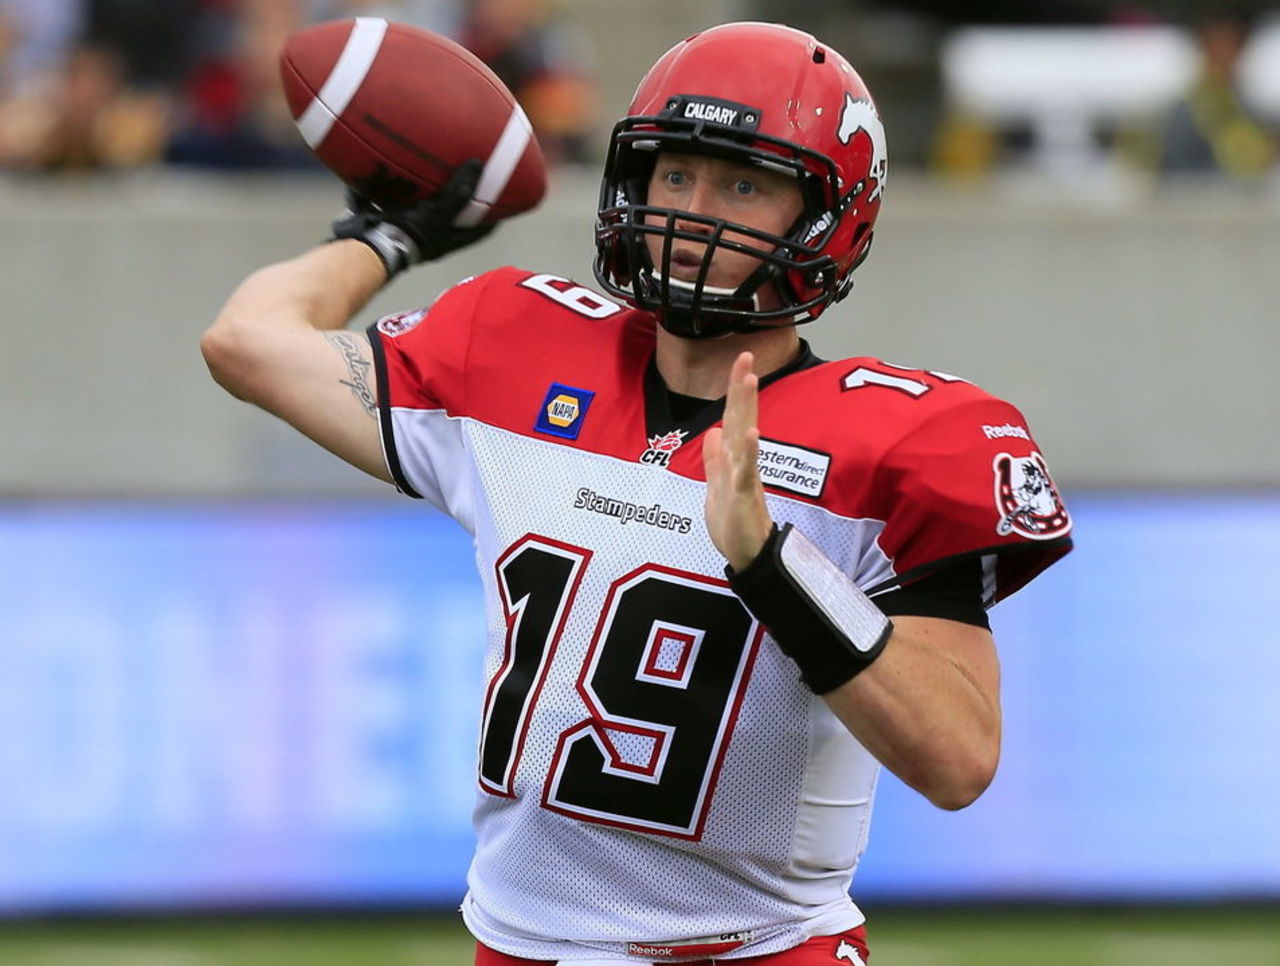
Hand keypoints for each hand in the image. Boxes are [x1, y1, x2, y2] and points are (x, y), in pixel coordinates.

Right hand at [330, 160, 494, 277]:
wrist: (364, 247)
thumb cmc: (407, 236)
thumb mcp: (438, 213)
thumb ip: (458, 193)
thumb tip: (477, 165)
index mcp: (446, 240)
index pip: (481, 230)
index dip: (496, 217)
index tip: (509, 200)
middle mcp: (427, 236)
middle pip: (451, 217)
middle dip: (458, 199)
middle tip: (469, 176)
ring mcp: (403, 228)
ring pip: (416, 205)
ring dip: (418, 189)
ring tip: (424, 165)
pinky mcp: (380, 220)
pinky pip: (384, 198)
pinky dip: (382, 183)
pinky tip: (378, 160)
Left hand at [703, 351, 774, 570]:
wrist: (745, 554)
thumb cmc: (734, 523)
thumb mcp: (716, 486)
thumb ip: (714, 460)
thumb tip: (712, 433)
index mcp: (733, 458)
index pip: (733, 417)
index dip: (735, 390)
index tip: (740, 361)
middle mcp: (741, 461)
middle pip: (742, 418)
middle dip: (742, 387)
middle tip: (746, 356)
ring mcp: (745, 476)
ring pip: (745, 436)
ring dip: (747, 408)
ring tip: (749, 380)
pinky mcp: (745, 495)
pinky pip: (747, 471)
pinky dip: (749, 452)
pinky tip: (753, 434)